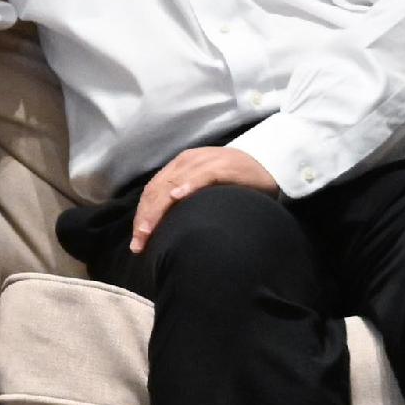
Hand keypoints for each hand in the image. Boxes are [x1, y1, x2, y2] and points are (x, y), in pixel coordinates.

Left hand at [127, 143, 280, 250]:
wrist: (267, 164)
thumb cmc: (235, 182)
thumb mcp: (204, 189)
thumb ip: (187, 202)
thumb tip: (167, 230)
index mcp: (179, 167)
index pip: (152, 192)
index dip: (141, 216)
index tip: (137, 241)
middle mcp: (186, 162)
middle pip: (157, 190)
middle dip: (146, 218)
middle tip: (140, 242)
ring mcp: (204, 162)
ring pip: (173, 184)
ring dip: (159, 208)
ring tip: (149, 229)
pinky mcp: (223, 166)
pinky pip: (202, 176)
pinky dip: (188, 186)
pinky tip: (177, 198)